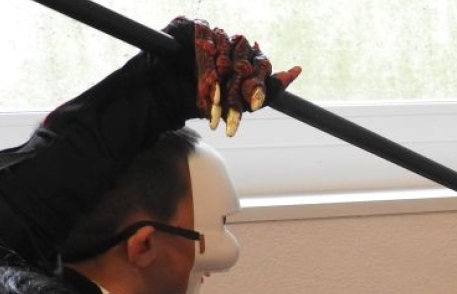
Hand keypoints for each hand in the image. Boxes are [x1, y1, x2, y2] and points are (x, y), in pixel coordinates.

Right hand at [178, 17, 301, 135]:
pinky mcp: (187, 26)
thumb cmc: (196, 103)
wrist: (160, 99)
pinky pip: (204, 28)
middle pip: (246, 48)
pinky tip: (206, 56)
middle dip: (241, 71)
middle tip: (232, 87)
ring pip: (227, 39)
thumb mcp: (238, 104)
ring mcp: (207, 36)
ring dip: (222, 62)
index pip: (259, 61)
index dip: (259, 77)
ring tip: (213, 82)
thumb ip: (268, 89)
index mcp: (239, 64)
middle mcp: (225, 48)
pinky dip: (206, 42)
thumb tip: (296, 71)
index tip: (253, 96)